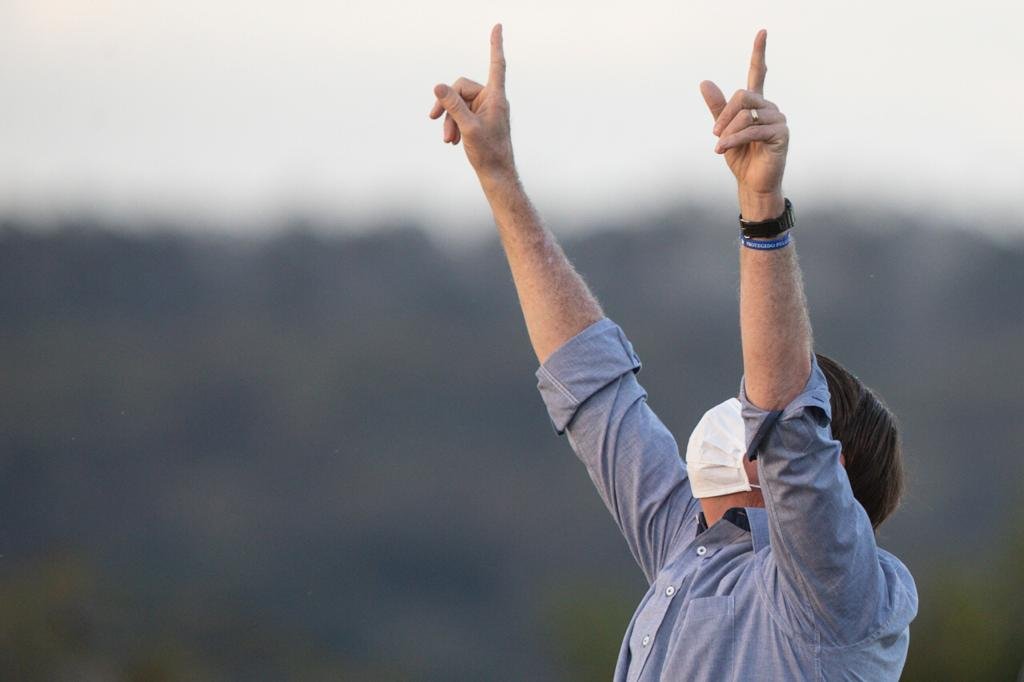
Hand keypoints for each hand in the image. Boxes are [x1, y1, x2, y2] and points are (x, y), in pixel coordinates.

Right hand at [429, 24, 515, 182]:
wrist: (497, 175)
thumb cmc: (488, 153)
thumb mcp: (468, 128)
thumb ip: (453, 106)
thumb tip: (438, 86)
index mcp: (496, 98)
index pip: (496, 65)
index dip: (495, 45)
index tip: (498, 26)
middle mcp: (492, 100)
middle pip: (462, 88)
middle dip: (448, 106)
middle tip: (434, 121)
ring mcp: (486, 110)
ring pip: (459, 104)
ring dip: (450, 120)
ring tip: (448, 140)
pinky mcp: (480, 120)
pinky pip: (462, 114)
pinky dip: (454, 125)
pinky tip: (452, 141)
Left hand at [700, 30, 788, 220]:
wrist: (752, 183)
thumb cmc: (741, 158)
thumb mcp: (723, 131)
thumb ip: (716, 108)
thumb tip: (705, 82)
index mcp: (757, 104)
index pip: (758, 73)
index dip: (759, 53)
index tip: (762, 32)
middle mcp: (770, 107)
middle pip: (743, 95)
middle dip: (724, 114)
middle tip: (714, 133)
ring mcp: (778, 119)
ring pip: (745, 113)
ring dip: (728, 131)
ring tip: (719, 147)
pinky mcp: (780, 134)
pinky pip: (752, 130)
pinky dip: (733, 139)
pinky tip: (722, 149)